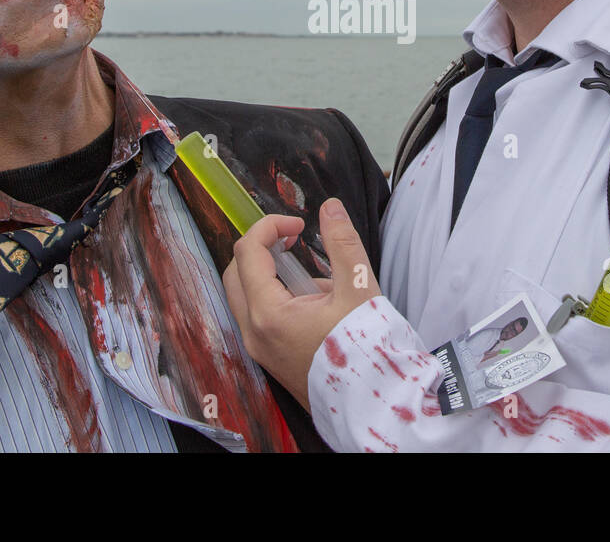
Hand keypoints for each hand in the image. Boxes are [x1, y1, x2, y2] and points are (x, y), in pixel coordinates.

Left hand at [222, 197, 379, 409]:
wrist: (374, 404)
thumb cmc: (366, 350)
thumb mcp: (359, 288)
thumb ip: (342, 242)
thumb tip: (330, 207)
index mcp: (268, 313)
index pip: (248, 252)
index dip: (271, 227)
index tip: (300, 226)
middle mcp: (254, 332)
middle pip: (236, 272)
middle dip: (261, 248)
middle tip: (294, 241)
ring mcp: (260, 348)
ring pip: (245, 296)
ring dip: (269, 273)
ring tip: (316, 279)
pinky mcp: (270, 358)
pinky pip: (259, 316)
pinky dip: (276, 297)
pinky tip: (316, 303)